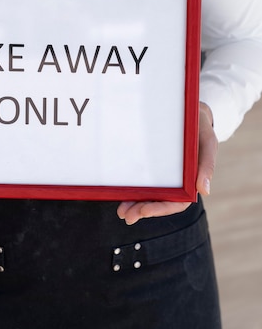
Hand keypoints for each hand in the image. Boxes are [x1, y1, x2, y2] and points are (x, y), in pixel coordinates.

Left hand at [117, 102, 217, 223]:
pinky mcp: (155, 166)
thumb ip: (206, 165)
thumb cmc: (201, 129)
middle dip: (143, 211)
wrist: (191, 111)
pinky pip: (144, 180)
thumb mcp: (207, 143)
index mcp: (191, 180)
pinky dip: (133, 189)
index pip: (178, 202)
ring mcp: (165, 174)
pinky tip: (121, 194)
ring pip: (151, 194)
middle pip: (161, 202)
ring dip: (136, 205)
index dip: (161, 209)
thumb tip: (204, 190)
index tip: (144, 210)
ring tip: (121, 211)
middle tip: (126, 216)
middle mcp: (177, 181)